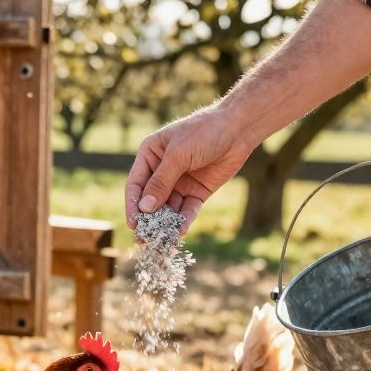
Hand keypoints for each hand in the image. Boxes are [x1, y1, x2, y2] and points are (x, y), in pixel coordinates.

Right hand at [124, 106, 256, 236]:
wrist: (238, 129)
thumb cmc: (203, 132)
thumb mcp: (178, 156)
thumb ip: (161, 183)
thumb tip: (144, 208)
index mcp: (150, 156)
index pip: (136, 184)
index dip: (133, 205)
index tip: (133, 224)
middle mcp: (162, 170)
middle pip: (151, 200)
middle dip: (148, 219)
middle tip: (144, 239)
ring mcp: (180, 182)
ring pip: (168, 208)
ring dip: (165, 224)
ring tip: (163, 240)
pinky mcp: (197, 191)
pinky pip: (187, 209)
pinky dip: (184, 220)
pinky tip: (181, 230)